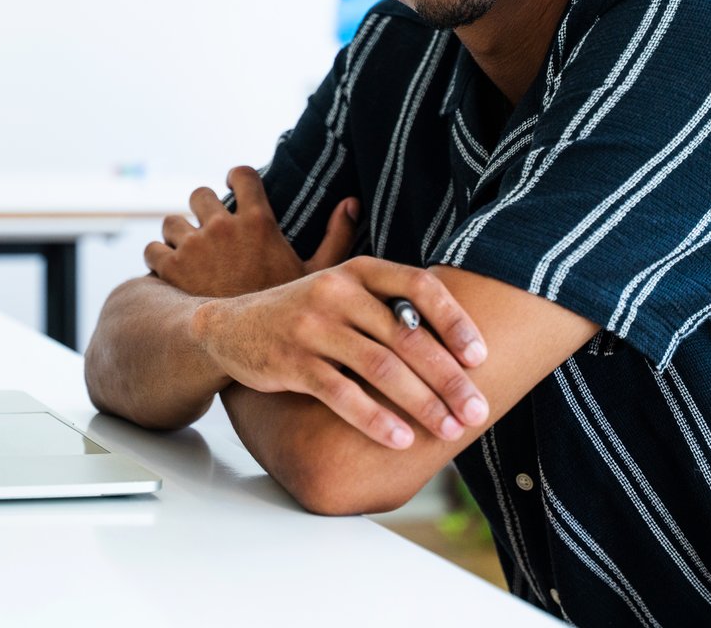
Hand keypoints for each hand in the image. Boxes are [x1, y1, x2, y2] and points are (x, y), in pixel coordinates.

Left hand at [145, 166, 359, 297]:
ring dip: (177, 234)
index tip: (234, 183)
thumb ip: (336, 237)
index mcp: (258, 223)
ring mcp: (193, 247)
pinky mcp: (169, 269)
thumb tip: (351, 202)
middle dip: (201, 209)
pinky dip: (158, 258)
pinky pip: (151, 249)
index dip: (236, 176)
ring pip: (171, 222)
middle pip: (199, 194)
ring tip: (188, 253)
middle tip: (208, 229)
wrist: (248, 350)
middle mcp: (222, 228)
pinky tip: (170, 271)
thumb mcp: (315, 276)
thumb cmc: (286, 316)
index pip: (242, 175)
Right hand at [192, 256, 489, 447]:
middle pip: (408, 336)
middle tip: (478, 411)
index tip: (481, 357)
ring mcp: (312, 326)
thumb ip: (389, 288)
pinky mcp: (291, 362)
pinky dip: (374, 419)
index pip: (418, 286)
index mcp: (358, 270)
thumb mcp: (339, 282)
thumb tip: (456, 303)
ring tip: (450, 430)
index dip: (455, 320)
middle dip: (450, 378)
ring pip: (381, 368)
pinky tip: (400, 440)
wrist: (228, 327)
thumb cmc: (302, 310)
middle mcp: (337, 291)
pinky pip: (341, 394)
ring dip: (422, 403)